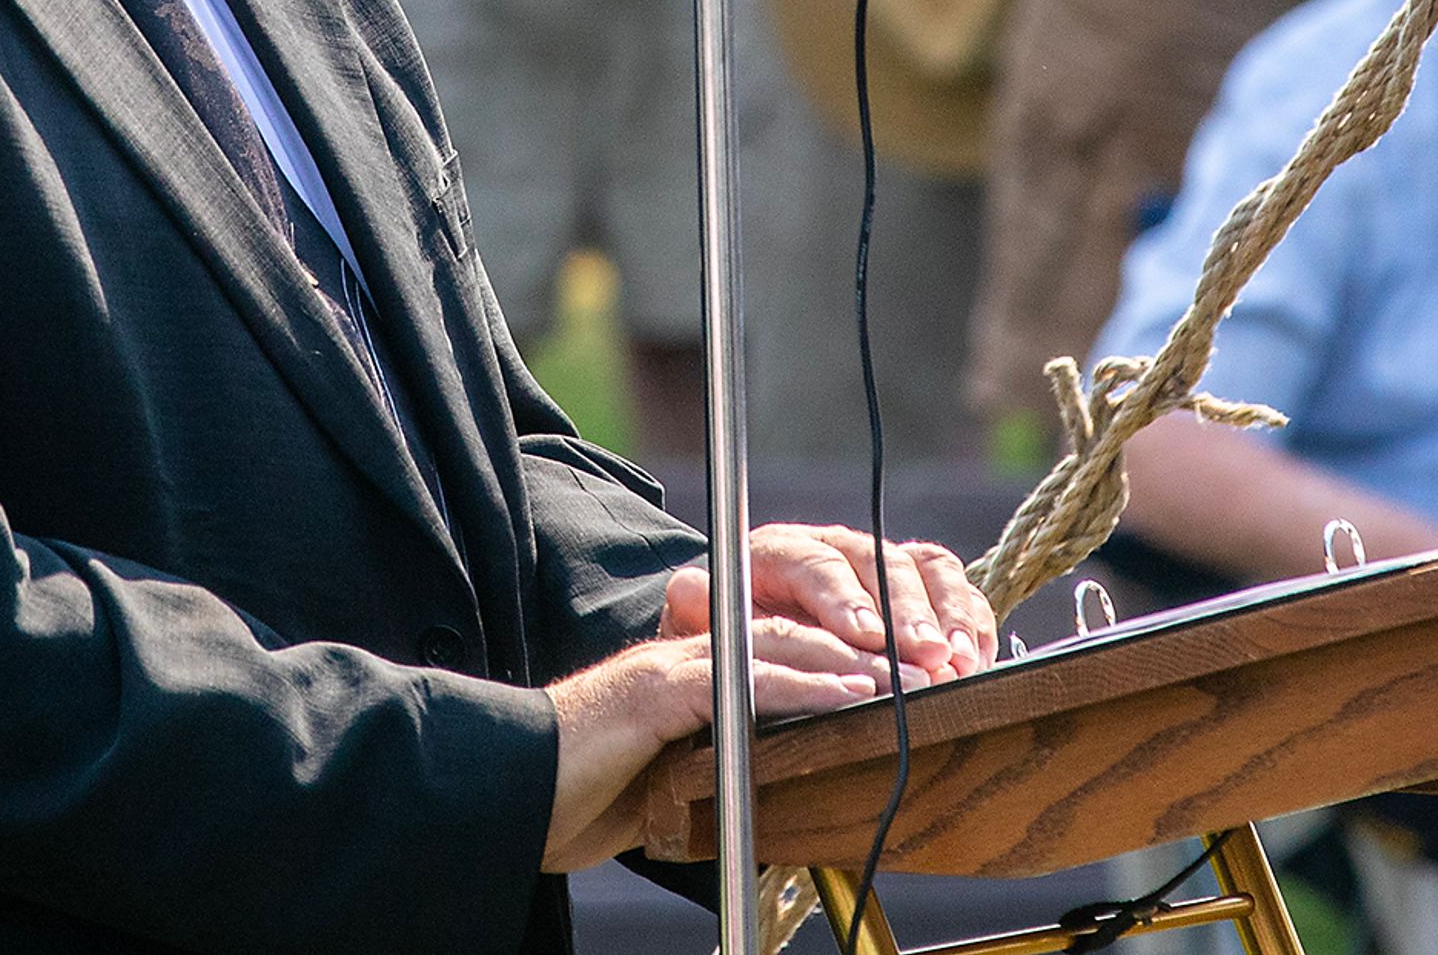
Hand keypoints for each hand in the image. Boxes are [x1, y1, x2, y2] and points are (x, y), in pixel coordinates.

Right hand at [538, 618, 897, 871]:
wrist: (509, 795)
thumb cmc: (574, 797)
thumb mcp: (660, 784)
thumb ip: (709, 770)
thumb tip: (767, 799)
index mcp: (684, 679)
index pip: (777, 652)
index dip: (839, 658)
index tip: (897, 677)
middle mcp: (682, 661)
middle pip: (790, 638)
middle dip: (863, 650)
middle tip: (928, 668)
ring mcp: (670, 671)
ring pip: (778, 648)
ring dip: (852, 662)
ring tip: (909, 677)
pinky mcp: (657, 693)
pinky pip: (745, 682)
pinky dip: (805, 687)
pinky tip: (850, 696)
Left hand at [664, 522, 998, 689]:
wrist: (750, 620)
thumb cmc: (729, 627)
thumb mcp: (703, 620)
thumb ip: (699, 606)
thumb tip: (691, 589)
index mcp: (782, 550)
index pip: (817, 563)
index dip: (844, 598)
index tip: (866, 635)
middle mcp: (838, 546)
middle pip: (882, 563)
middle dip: (906, 612)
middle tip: (925, 655)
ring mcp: (882, 562)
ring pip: (926, 569)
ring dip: (948, 614)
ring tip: (957, 660)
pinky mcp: (918, 586)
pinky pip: (956, 588)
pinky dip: (971, 620)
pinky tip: (975, 657)